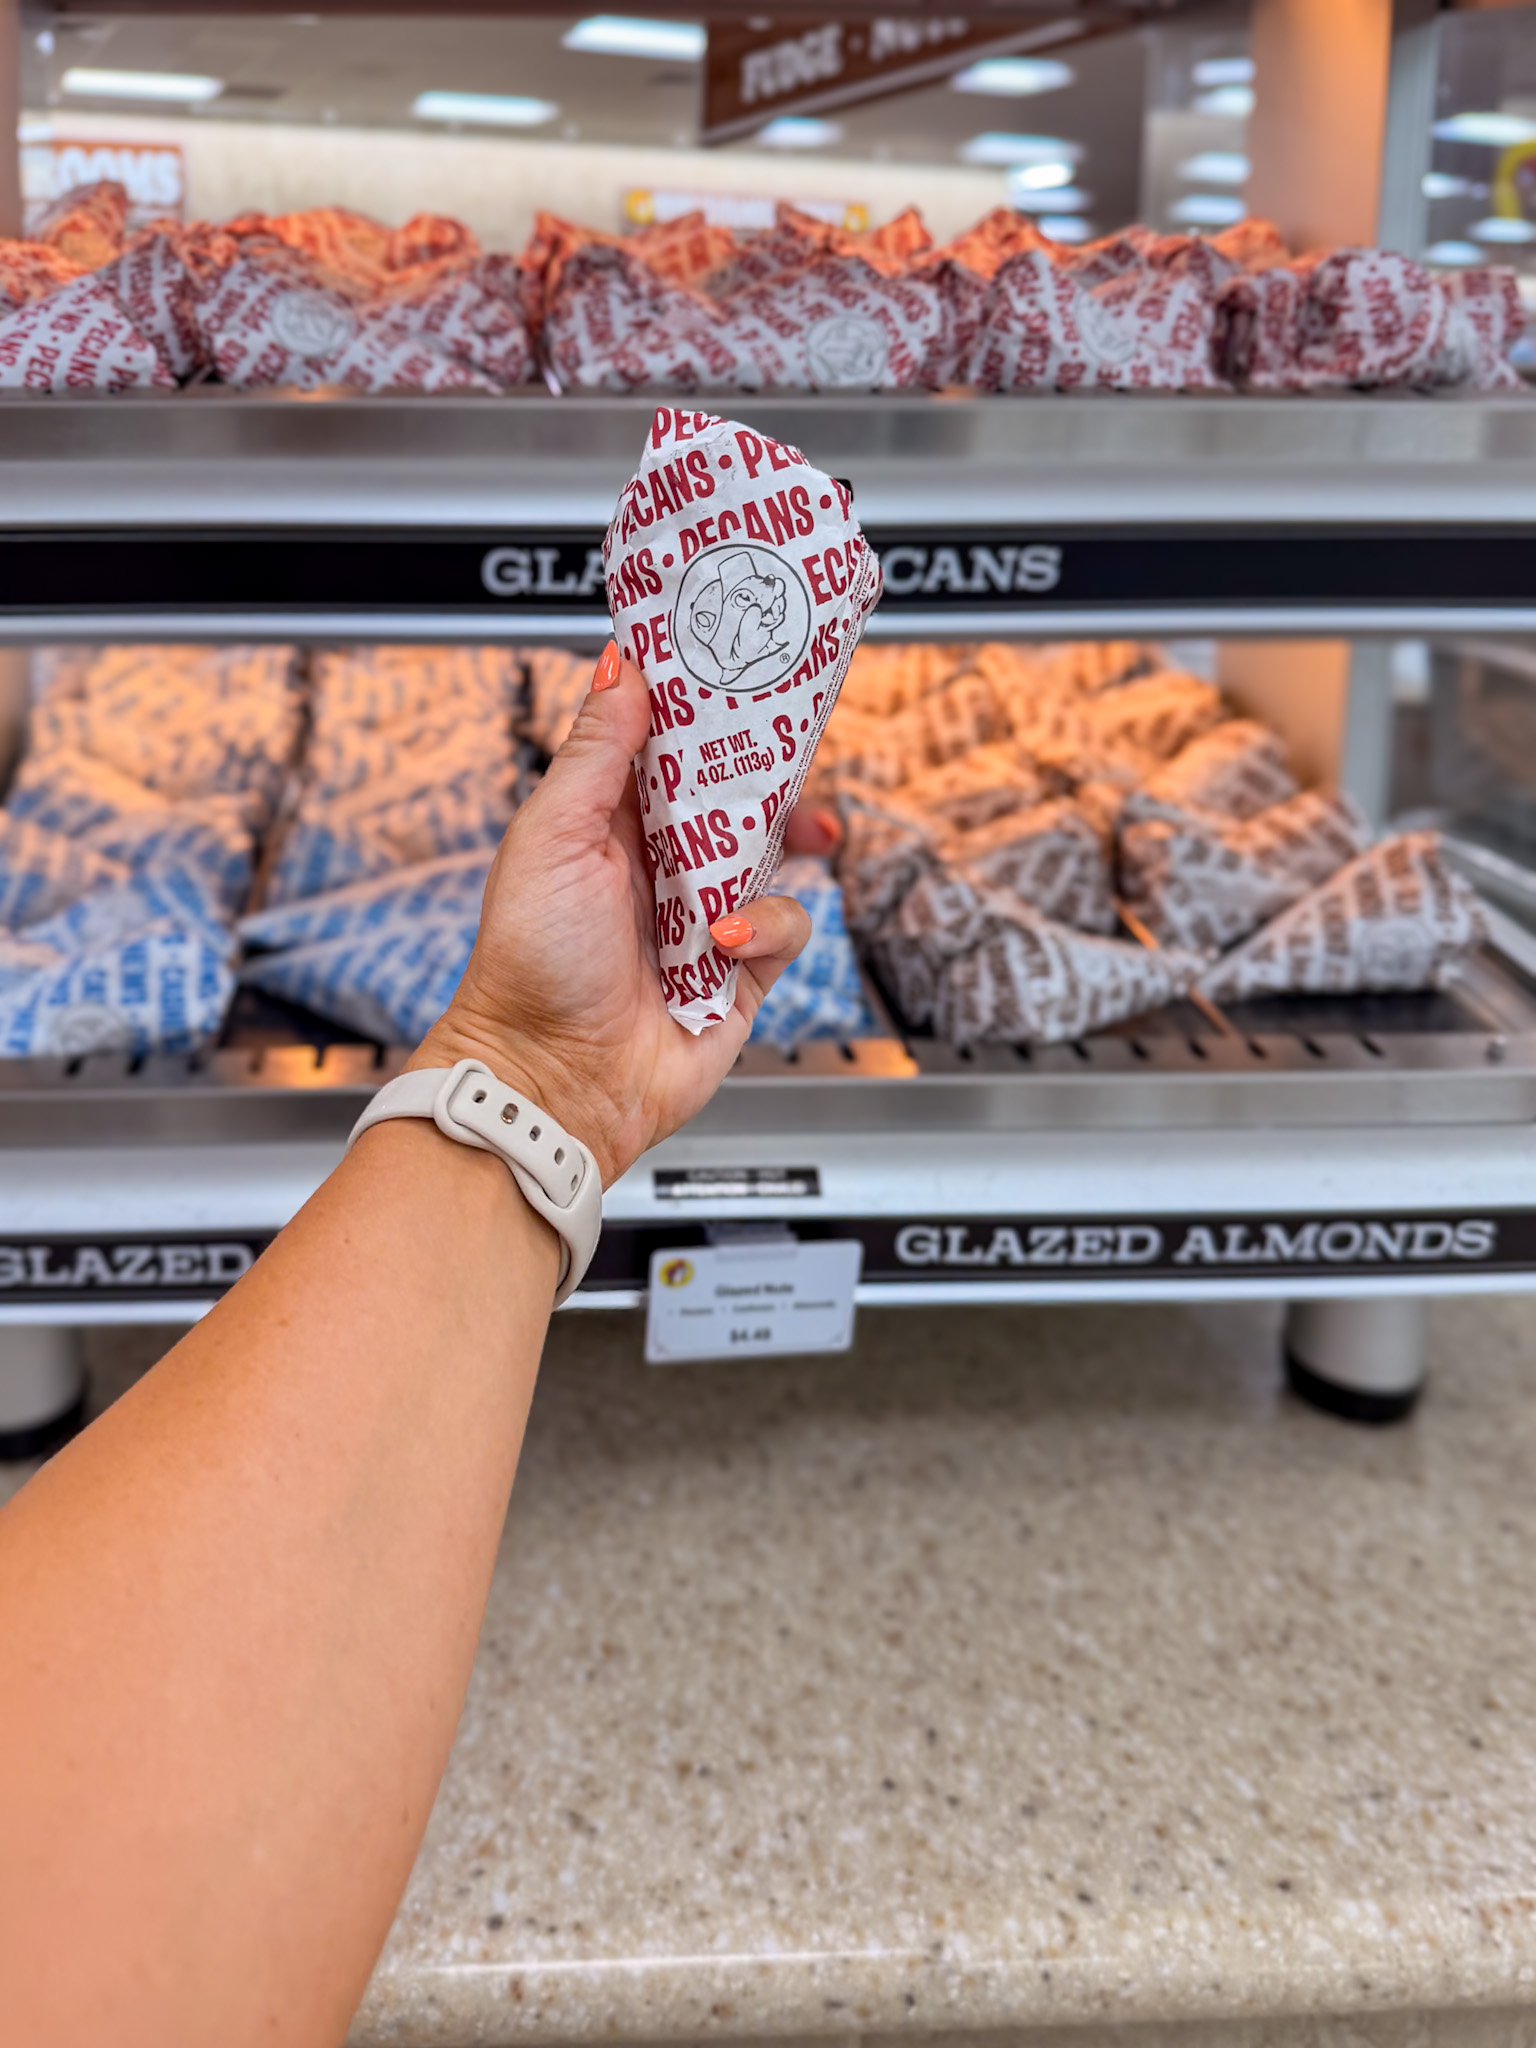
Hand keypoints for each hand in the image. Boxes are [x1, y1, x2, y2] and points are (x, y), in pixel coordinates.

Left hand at [409, 646, 825, 1184]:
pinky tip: (723, 944)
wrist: (553, 1082)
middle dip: (766, 768)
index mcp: (609, 819)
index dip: (705, 704)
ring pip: (772, 851)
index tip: (739, 663)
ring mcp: (704, 915)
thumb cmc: (529, 967)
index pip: (670, 742)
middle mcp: (660, 863)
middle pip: (736, 790)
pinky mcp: (742, 971)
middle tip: (790, 742)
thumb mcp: (553, 836)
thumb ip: (596, 752)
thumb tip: (622, 668)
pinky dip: (765, 927)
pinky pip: (787, 923)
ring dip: (770, 849)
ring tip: (738, 870)